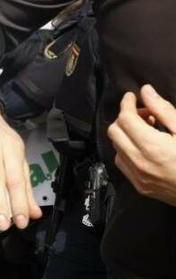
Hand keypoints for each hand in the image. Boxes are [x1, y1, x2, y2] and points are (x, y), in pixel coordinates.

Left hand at [108, 85, 175, 205]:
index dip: (127, 104)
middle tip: (144, 114)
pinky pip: (122, 163)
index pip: (125, 118)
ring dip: (126, 134)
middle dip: (125, 118)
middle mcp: (140, 162)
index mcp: (153, 147)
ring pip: (116, 147)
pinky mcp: (140, 186)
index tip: (132, 97)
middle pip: (115, 131)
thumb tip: (146, 92)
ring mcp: (138, 177)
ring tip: (147, 130)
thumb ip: (164, 110)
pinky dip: (127, 150)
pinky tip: (144, 147)